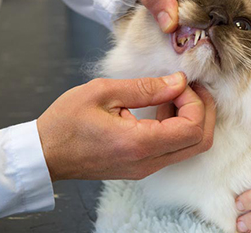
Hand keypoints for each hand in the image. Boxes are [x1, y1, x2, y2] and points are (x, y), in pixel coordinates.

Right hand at [36, 72, 215, 181]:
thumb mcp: (103, 92)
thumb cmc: (66, 122)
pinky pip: (172, 151)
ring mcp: (145, 169)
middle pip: (200, 143)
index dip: (196, 102)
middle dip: (204, 111)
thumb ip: (146, 88)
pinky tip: (160, 110)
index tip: (180, 83)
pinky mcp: (140, 168)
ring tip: (172, 95)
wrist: (45, 153)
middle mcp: (147, 163)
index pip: (193, 129)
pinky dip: (176, 129)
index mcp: (138, 144)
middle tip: (191, 87)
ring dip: (191, 119)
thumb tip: (178, 81)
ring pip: (190, 148)